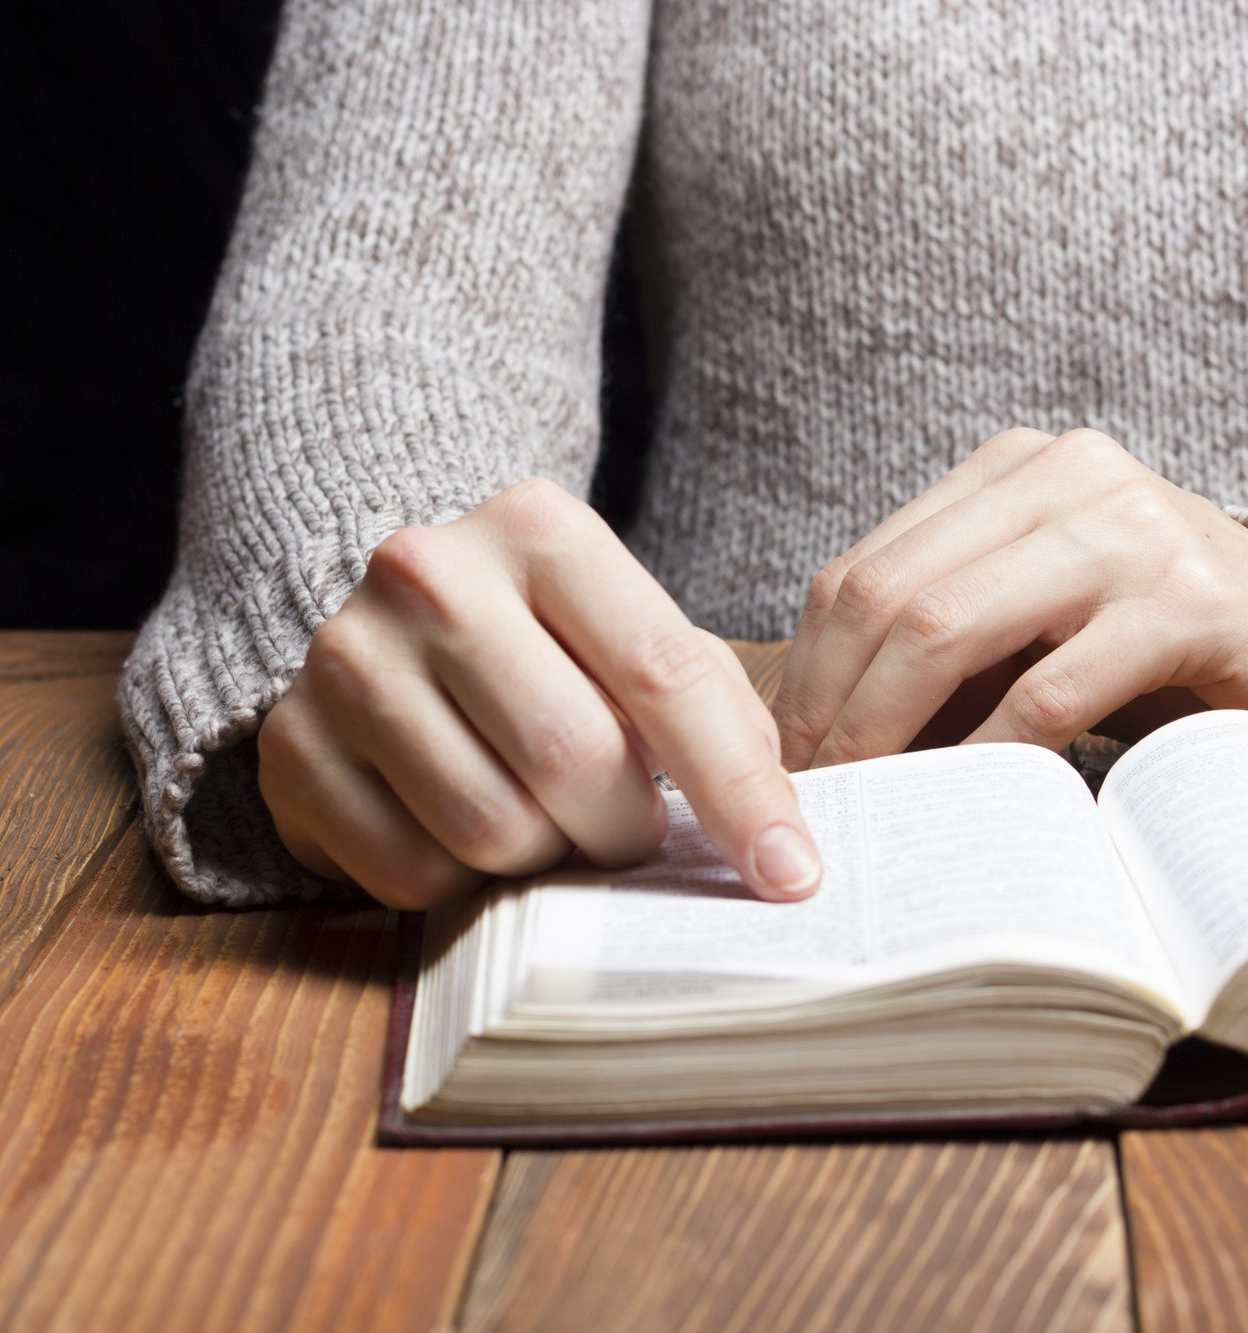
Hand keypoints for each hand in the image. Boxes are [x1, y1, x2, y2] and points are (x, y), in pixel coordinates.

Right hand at [257, 478, 822, 908]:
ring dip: (545, 856)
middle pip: (574, 761)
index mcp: (541, 529)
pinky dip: (463, 882)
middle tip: (628, 832)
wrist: (385, 633)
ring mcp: (347, 659)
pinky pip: (414, 872)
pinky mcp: (291, 748)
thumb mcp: (631, 637)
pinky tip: (463, 830)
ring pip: (493, 829)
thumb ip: (712, 709)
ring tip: (542, 819)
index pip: (665, 674)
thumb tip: (782, 838)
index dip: (741, 791)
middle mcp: (431, 574)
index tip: (793, 874)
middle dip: (626, 829)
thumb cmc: (545, 645)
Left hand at [773, 428, 1247, 770]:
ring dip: (890, 734)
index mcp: (1021, 465)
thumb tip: (821, 724)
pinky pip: (1049, 690)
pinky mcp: (1191, 599)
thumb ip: (956, 634)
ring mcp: (1134, 528)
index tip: (785, 759)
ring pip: (952, 629)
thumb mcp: (1048, 619)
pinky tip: (969, 803)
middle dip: (835, 709)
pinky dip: (989, 756)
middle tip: (812, 797)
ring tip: (870, 803)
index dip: (810, 671)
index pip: (870, 567)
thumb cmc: (1170, 653)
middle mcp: (1071, 473)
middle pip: (895, 596)